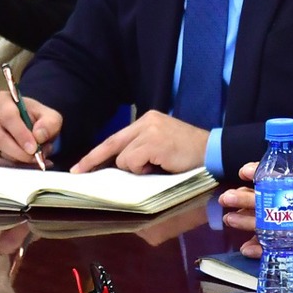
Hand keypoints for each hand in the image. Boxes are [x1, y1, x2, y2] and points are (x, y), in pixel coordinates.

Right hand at [0, 91, 61, 166]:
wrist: (27, 126)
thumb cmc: (36, 118)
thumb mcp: (50, 116)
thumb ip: (50, 123)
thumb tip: (39, 136)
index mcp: (1, 100)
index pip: (8, 117)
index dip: (21, 134)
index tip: (33, 148)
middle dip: (19, 152)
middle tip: (35, 158)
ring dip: (18, 160)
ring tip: (36, 158)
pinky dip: (13, 167)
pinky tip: (28, 164)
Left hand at [73, 111, 210, 173]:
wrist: (215, 153)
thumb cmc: (191, 156)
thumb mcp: (163, 147)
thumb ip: (142, 150)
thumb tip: (119, 166)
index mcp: (148, 120)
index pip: (116, 138)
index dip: (96, 154)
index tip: (80, 167)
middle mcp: (147, 121)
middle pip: (112, 144)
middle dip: (93, 160)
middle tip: (78, 172)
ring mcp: (150, 131)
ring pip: (123, 158)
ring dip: (136, 169)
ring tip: (158, 167)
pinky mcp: (153, 142)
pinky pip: (132, 162)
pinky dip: (142, 169)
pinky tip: (161, 166)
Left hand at [219, 148, 292, 256]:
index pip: (282, 183)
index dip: (261, 177)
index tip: (244, 172)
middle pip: (271, 207)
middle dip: (245, 201)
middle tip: (225, 197)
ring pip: (271, 228)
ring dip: (248, 224)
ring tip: (229, 219)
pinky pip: (282, 248)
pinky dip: (264, 249)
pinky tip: (247, 247)